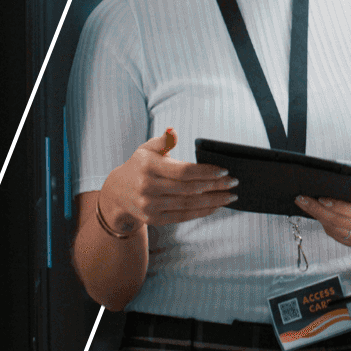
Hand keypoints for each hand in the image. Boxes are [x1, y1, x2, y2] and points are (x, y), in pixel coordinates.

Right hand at [98, 131, 238, 232]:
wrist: (117, 193)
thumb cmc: (139, 165)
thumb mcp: (147, 149)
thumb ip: (163, 140)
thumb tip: (173, 131)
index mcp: (148, 166)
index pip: (183, 171)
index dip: (205, 172)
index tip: (224, 170)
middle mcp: (147, 188)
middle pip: (189, 189)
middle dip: (215, 186)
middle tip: (234, 183)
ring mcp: (150, 206)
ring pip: (188, 204)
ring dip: (213, 201)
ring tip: (230, 196)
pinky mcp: (154, 219)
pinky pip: (183, 216)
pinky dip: (201, 212)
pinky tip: (216, 206)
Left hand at [294, 180, 350, 248]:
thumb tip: (341, 188)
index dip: (338, 206)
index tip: (321, 198)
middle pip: (342, 223)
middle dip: (318, 210)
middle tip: (302, 199)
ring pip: (336, 231)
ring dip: (318, 217)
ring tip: (305, 204)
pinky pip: (337, 236)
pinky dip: (325, 224)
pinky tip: (317, 213)